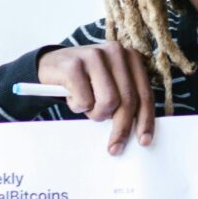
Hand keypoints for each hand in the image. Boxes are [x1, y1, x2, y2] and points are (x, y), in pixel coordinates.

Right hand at [38, 42, 155, 152]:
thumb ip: (126, 99)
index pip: (144, 94)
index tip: (143, 140)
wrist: (52, 64)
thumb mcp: (111, 84)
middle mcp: (116, 52)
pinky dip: (78, 106)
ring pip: (108, 102)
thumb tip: (138, 131)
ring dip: (96, 113)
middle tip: (114, 146)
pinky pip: (84, 101)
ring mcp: (94, 56)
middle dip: (121, 128)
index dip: (145, 120)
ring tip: (87, 105)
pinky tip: (72, 95)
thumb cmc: (86, 80)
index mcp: (131, 57)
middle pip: (127, 101)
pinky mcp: (74, 65)